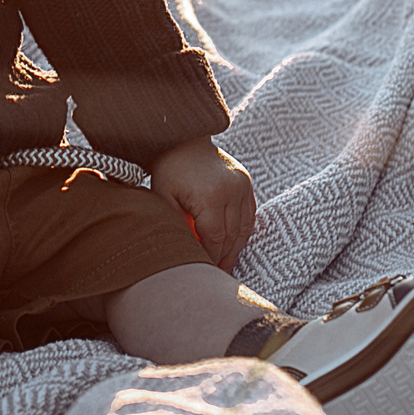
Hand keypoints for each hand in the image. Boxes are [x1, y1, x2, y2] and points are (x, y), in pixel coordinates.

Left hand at [149, 141, 255, 269]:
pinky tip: (233, 245)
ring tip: (226, 266)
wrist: (185, 139)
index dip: (211, 257)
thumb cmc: (169, 169)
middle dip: (224, 258)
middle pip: (232, 236)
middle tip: (216, 275)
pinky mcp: (246, 183)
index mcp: (211, 196)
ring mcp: (243, 185)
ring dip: (235, 248)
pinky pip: (249, 215)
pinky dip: (242, 232)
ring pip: (244, 228)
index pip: (215, 238)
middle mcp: (233, 190)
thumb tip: (187, 252)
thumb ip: (176, 224)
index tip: (203, 271)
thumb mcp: (163, 196)